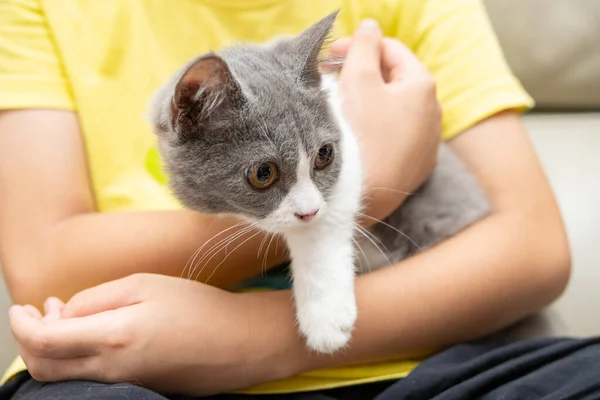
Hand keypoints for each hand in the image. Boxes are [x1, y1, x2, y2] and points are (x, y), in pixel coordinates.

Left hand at [10, 273, 294, 394]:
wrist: (239, 343)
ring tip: (61, 319)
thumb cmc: (198, 307)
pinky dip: (75, 360)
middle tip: (36, 312)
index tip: (20, 307)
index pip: (44, 340)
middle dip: (28, 341)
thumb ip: (98, 298)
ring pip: (64, 377)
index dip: (22, 324)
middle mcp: (110, 369)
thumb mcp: (146, 285)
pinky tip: (91, 335)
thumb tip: (65, 312)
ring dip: (50, 351)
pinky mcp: (136, 388)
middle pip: (45, 367)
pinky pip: (90, 380)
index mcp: (111, 337)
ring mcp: (123, 384)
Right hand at [327, 20, 440, 222]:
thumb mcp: (358, 79)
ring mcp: (427, 144)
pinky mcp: (416, 167)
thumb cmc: (360, 134)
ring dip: (370, 103)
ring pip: (395, 111)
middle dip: (363, 75)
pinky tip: (358, 138)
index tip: (330, 58)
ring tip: (342, 110)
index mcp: (423, 86)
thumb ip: (364, 46)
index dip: (358, 48)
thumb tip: (370, 27)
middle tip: (331, 81)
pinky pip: (396, 138)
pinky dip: (378, 130)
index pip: (391, 51)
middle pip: (394, 81)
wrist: (361, 195)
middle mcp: (434, 114)